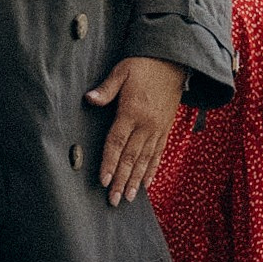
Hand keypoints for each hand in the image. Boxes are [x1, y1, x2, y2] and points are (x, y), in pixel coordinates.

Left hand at [85, 54, 184, 205]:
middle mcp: (146, 124)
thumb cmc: (144, 65)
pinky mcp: (165, 129)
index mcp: (132, 110)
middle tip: (113, 200)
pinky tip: (146, 183)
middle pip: (131, 157)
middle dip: (122, 180)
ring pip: (145, 159)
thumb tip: (89, 99)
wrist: (173, 61)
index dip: (110, 162)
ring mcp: (157, 128)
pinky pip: (158, 153)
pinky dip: (152, 170)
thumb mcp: (123, 70)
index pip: (117, 142)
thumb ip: (106, 88)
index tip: (104, 180)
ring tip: (129, 197)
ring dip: (136, 180)